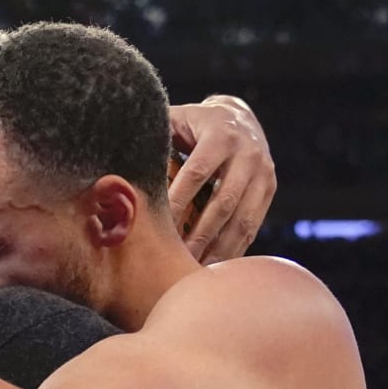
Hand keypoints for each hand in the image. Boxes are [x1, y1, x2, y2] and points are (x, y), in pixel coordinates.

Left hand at [168, 95, 276, 262]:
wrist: (241, 117)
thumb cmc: (196, 124)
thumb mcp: (179, 118)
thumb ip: (155, 133)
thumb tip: (117, 150)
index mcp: (221, 134)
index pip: (198, 173)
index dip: (179, 201)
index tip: (160, 227)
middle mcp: (248, 154)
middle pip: (223, 203)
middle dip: (199, 235)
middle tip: (177, 257)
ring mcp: (263, 174)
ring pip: (242, 220)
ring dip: (218, 250)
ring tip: (195, 270)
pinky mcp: (270, 190)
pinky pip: (253, 226)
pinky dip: (234, 249)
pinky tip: (215, 266)